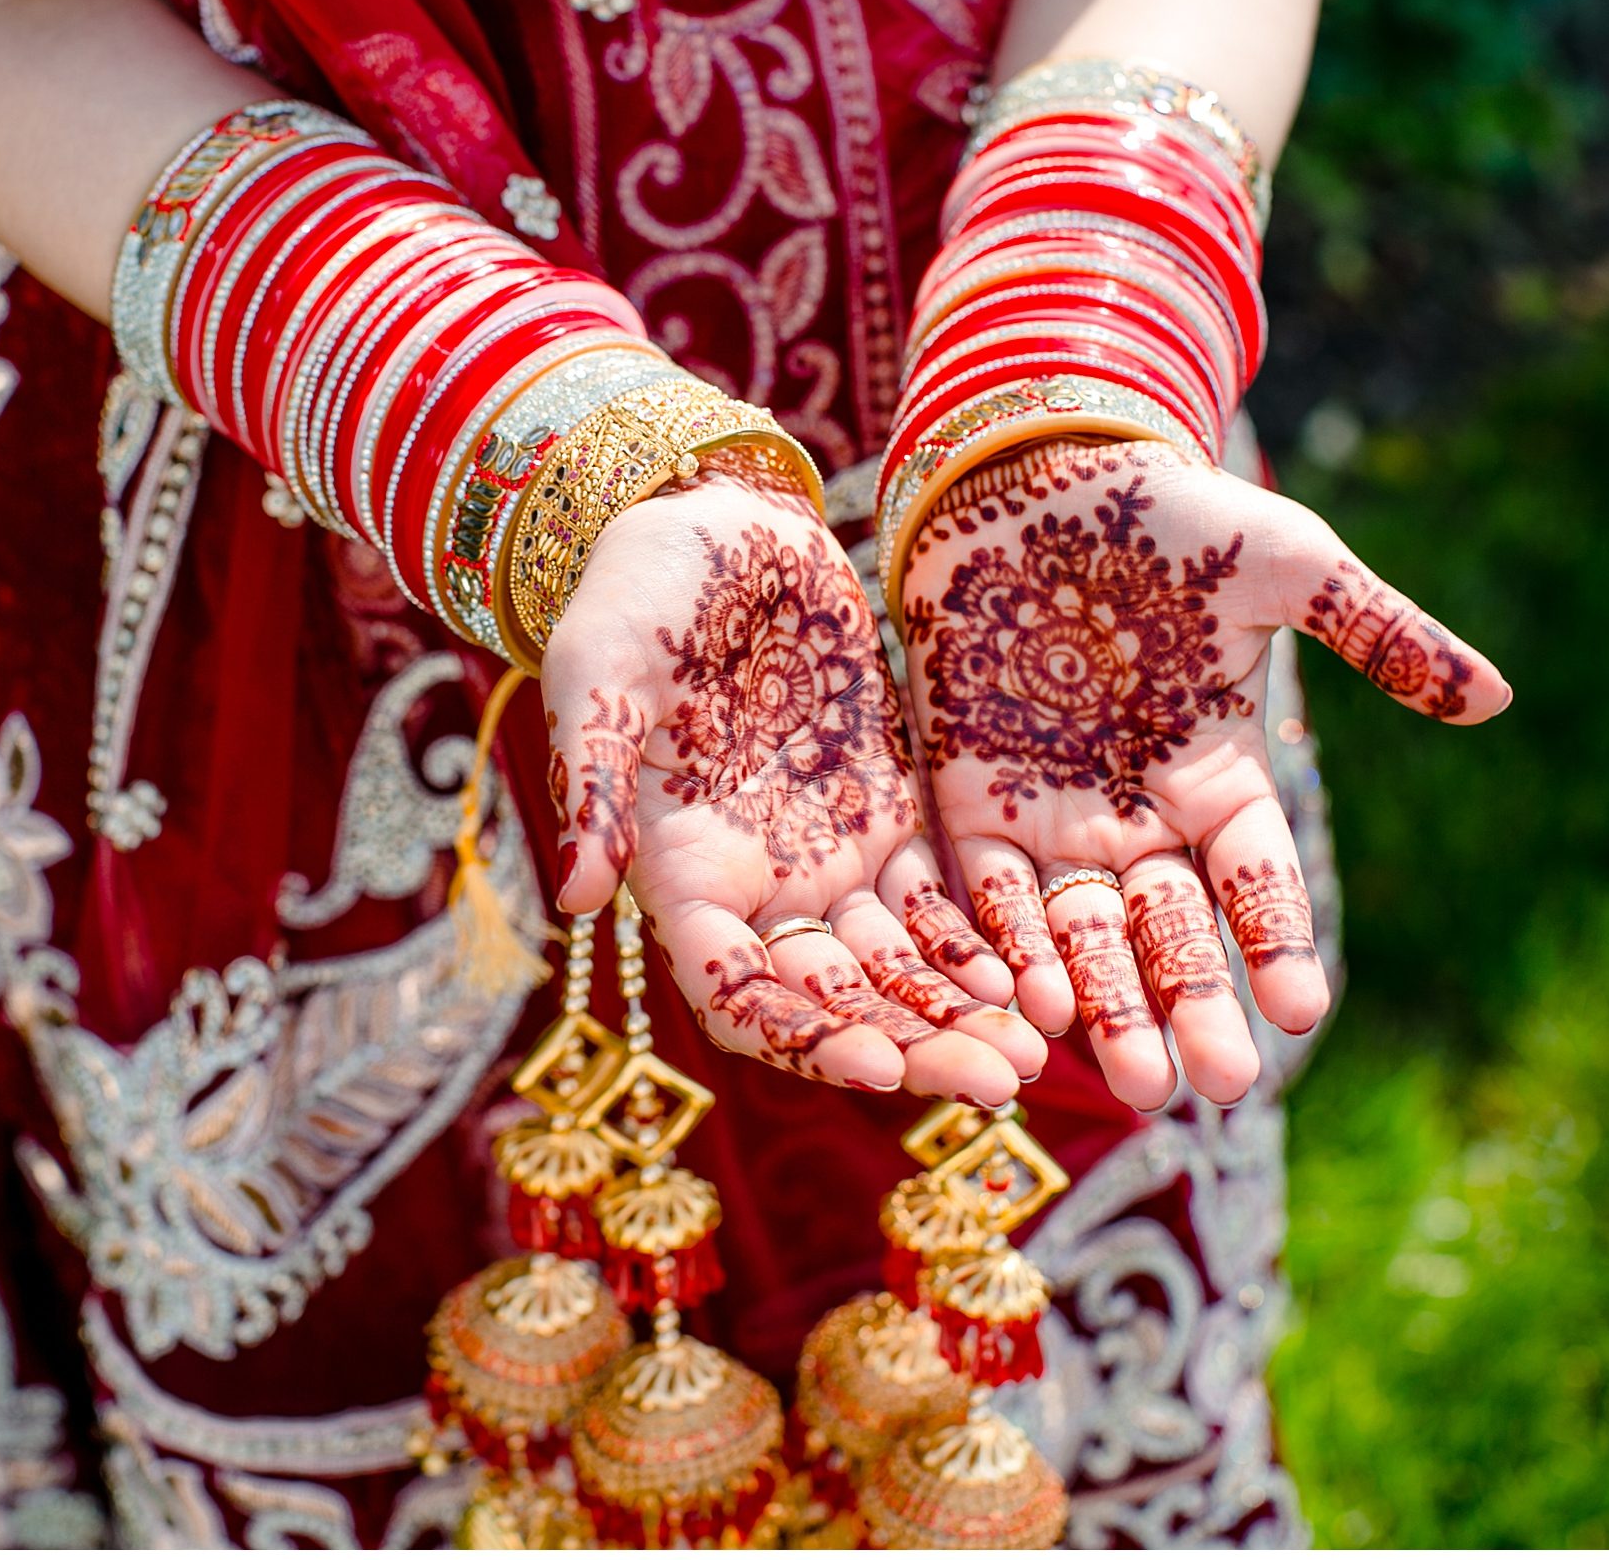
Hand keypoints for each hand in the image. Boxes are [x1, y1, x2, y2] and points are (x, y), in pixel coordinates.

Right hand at [542, 454, 1047, 1104]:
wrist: (711, 526)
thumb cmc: (635, 597)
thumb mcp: (598, 674)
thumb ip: (590, 781)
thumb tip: (576, 895)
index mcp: (681, 877)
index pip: (741, 993)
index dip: (805, 1037)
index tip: (879, 1065)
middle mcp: (755, 889)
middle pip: (835, 1000)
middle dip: (912, 1045)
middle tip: (997, 1082)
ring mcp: (824, 856)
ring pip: (894, 966)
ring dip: (955, 1014)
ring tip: (1031, 1052)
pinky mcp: (883, 812)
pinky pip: (934, 900)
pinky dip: (974, 945)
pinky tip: (1031, 976)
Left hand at [901, 438, 1510, 1108]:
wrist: (1038, 470)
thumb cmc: (1174, 512)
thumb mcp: (1289, 569)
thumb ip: (1379, 637)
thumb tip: (1497, 699)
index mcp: (1219, 776)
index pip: (1257, 882)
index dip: (1279, 943)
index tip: (1306, 1010)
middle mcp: (1136, 815)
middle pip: (1170, 932)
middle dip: (1194, 1006)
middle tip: (1220, 1083)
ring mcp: (1051, 814)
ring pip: (1083, 932)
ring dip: (1108, 1004)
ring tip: (1134, 1078)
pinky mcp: (970, 797)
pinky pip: (989, 889)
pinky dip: (1010, 943)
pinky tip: (1031, 1002)